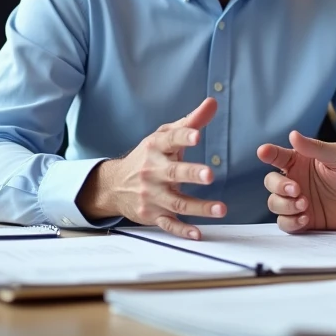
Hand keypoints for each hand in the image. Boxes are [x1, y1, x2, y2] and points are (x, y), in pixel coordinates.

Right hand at [76, 97, 224, 238]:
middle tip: (209, 174)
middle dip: (191, 173)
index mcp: (156, 147)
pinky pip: (168, 224)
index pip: (170, 140)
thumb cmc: (147, 156)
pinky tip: (197, 233)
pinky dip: (182, 230)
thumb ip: (191, 121)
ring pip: (176, 202)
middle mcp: (152, 171)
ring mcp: (151, 195)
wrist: (114, 185)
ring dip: (199, 207)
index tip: (197, 135)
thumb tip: (213, 103)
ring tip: (221, 208)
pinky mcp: (152, 214)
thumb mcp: (164, 136)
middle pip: (173, 172)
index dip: (184, 137)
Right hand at [256, 130, 335, 232]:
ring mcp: (296, 201)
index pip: (277, 156)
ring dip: (285, 205)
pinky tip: (305, 218)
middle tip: (297, 189)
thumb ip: (314, 147)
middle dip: (279, 186)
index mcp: (299, 161)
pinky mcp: (302, 220)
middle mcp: (294, 180)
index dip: (268, 153)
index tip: (263, 152)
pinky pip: (285, 223)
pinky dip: (290, 221)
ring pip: (274, 203)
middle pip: (271, 183)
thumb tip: (293, 135)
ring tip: (305, 204)